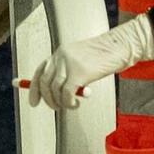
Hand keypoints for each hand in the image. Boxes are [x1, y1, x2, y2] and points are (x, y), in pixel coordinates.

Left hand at [28, 16, 153, 109]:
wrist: (119, 46)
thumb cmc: (105, 55)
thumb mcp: (81, 60)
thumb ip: (69, 72)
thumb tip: (60, 93)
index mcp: (60, 53)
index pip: (40, 71)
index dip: (33, 88)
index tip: (34, 101)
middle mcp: (60, 57)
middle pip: (44, 82)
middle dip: (47, 99)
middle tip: (56, 107)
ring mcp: (69, 64)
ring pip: (54, 90)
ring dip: (60, 102)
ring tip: (71, 105)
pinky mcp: (79, 72)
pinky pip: (66, 93)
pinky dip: (68, 102)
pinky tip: (75, 103)